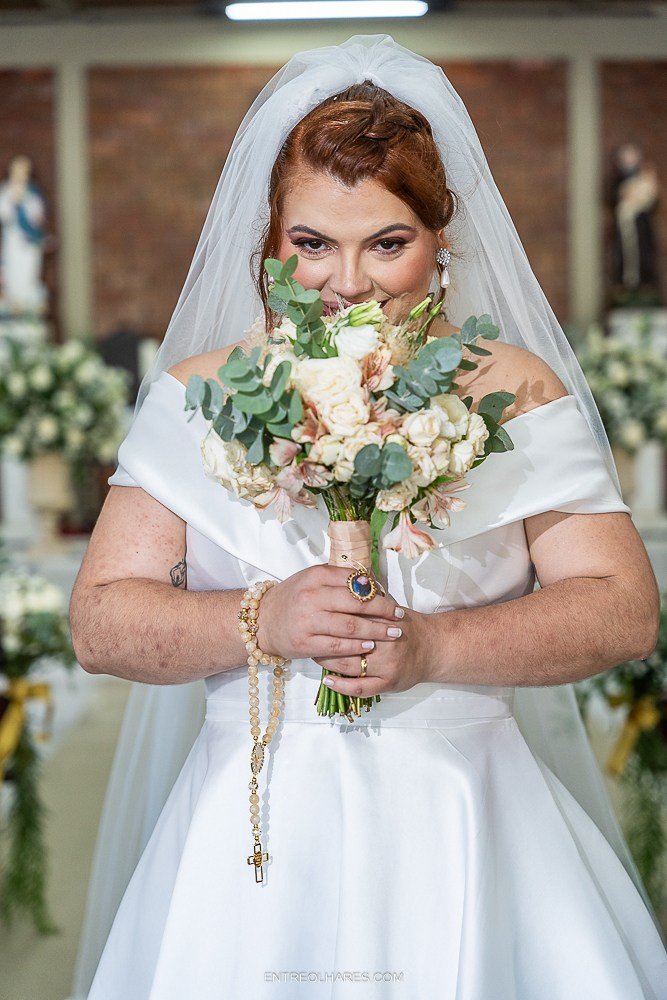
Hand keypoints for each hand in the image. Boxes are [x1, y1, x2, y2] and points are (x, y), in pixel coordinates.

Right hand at [256, 565, 404, 662]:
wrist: (262, 621)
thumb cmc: (293, 598)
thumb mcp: (312, 580)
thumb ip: (338, 578)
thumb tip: (372, 581)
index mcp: (316, 576)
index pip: (354, 581)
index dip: (377, 590)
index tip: (391, 597)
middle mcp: (312, 596)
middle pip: (357, 604)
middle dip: (383, 610)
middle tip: (399, 615)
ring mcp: (308, 621)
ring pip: (351, 626)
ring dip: (375, 631)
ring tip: (392, 633)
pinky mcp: (305, 643)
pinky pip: (338, 646)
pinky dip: (357, 647)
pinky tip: (370, 646)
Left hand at [313, 606, 432, 697]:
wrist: (434, 647)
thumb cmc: (407, 626)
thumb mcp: (389, 607)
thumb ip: (368, 601)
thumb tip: (341, 586)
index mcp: (384, 622)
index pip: (351, 618)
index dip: (330, 617)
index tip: (315, 616)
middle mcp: (386, 644)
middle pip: (347, 643)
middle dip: (325, 640)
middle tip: (310, 636)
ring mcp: (387, 666)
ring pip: (349, 666)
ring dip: (328, 661)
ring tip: (314, 655)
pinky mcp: (388, 684)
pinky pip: (360, 689)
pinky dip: (341, 686)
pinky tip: (328, 681)